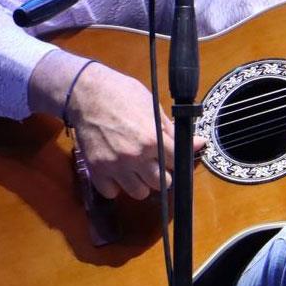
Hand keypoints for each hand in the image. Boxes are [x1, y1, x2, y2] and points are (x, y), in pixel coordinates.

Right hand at [30, 53, 205, 199]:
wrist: (86, 93)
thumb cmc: (122, 94)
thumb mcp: (152, 107)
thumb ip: (173, 131)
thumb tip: (199, 143)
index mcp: (153, 139)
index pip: (177, 163)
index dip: (176, 159)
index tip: (171, 156)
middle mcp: (135, 156)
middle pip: (162, 184)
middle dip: (161, 174)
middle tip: (154, 162)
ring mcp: (115, 166)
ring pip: (139, 193)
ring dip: (140, 182)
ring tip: (135, 167)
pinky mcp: (96, 170)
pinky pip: (113, 192)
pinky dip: (115, 185)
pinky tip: (116, 170)